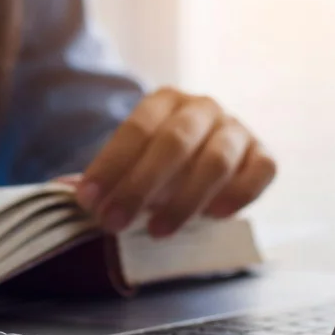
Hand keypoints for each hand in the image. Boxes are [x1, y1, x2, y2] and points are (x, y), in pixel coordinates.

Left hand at [72, 87, 276, 237]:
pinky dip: (239, 194)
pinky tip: (214, 217)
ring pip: (216, 160)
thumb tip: (71, 194)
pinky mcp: (263, 155)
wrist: (205, 162)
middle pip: (173, 143)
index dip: (109, 165)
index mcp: (162, 101)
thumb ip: (106, 180)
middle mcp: (202, 108)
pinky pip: (261, 171)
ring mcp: (236, 129)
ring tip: (156, 233)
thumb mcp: (128, 167)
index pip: (134, 129)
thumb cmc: (156, 167)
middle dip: (139, 186)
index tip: (87, 201)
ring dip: (184, 200)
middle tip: (113, 223)